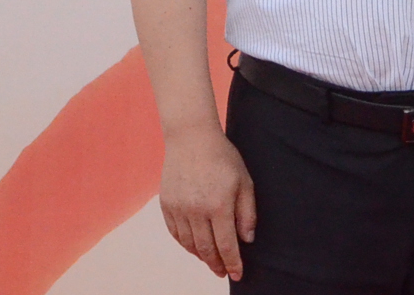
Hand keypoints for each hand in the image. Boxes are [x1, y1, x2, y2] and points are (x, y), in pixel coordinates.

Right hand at [159, 125, 254, 279]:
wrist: (191, 138)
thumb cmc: (223, 157)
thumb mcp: (244, 181)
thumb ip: (247, 212)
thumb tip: (247, 240)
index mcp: (219, 205)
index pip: (227, 245)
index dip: (233, 263)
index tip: (237, 274)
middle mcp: (196, 211)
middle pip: (206, 249)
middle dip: (216, 264)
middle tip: (223, 272)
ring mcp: (179, 209)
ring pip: (189, 244)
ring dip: (201, 256)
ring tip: (211, 261)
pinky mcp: (166, 205)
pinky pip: (176, 233)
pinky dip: (186, 244)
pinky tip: (194, 246)